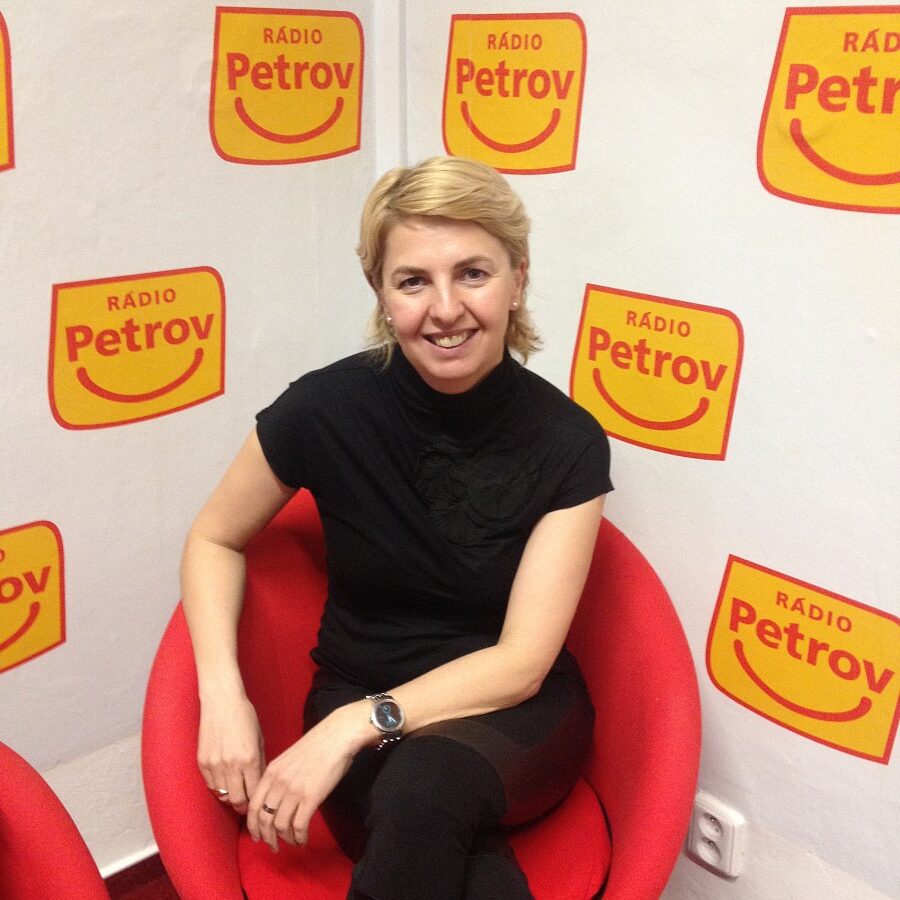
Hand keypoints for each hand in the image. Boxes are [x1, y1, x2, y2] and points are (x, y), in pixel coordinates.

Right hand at [197, 692, 264, 815]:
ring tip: (236, 795)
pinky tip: (224, 783)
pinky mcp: (202, 762)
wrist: (221, 701)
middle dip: (243, 806)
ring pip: (222, 795)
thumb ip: (260, 763)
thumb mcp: (259, 739)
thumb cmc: (245, 716)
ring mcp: (215, 764)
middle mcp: (231, 765)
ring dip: (230, 797)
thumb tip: (261, 783)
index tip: (259, 804)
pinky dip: (218, 788)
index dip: (257, 801)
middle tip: (247, 807)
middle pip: (237, 800)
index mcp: (250, 759)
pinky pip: (210, 785)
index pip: (254, 792)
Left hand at [248, 701, 370, 850]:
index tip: (257, 835)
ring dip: (285, 839)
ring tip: (292, 842)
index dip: (253, 825)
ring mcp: (293, 791)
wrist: (337, 736)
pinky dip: (300, 837)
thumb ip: (279, 776)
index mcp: (271, 772)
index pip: (253, 805)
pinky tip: (303, 840)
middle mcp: (278, 783)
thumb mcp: (289, 758)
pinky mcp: (310, 798)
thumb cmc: (317, 744)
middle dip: (267, 837)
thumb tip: (276, 798)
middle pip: (264, 819)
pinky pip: (299, 826)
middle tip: (273, 846)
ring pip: (280, 825)